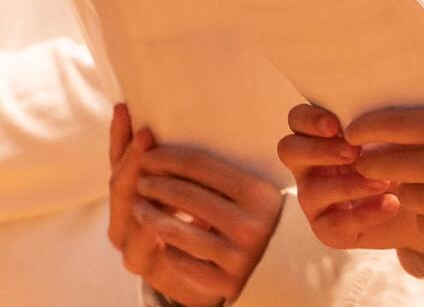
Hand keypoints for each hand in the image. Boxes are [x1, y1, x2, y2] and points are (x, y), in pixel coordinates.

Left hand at [107, 104, 282, 305]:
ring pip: (175, 230)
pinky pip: (181, 262)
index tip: (147, 153)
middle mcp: (251, 224)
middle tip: (139, 179)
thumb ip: (223, 173)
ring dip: (149, 215)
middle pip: (185, 195)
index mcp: (259, 193)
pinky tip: (159, 240)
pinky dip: (167, 250)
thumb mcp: (254, 191)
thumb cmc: (258, 217)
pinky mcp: (225, 282)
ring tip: (138, 206)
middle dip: (154, 184)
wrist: (283, 263)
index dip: (167, 157)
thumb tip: (171, 145)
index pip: (200, 165)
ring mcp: (238, 256)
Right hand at [276, 104, 423, 253]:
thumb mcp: (398, 135)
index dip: (309, 119)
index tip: (334, 124)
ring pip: (311, 191)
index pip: (298, 120)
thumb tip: (383, 114)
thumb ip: (383, 122)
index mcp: (322, 137)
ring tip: (384, 182)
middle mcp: (311, 166)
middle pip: (289, 151)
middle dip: (318, 150)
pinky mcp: (328, 229)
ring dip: (348, 185)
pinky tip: (391, 204)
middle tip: (354, 152)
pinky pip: (334, 225)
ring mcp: (315, 199)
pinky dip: (364, 214)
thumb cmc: (407, 158)